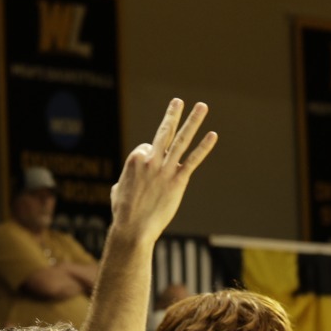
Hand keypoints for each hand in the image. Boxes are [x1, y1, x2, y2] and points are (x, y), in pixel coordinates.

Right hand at [109, 99, 218, 243]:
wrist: (133, 228)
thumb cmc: (123, 213)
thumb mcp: (117, 191)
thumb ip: (123, 182)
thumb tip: (123, 185)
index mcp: (135, 159)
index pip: (147, 148)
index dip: (149, 159)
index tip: (148, 174)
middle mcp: (150, 159)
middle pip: (164, 132)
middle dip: (172, 115)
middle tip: (179, 101)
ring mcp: (165, 169)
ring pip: (181, 140)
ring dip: (193, 121)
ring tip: (202, 106)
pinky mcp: (178, 181)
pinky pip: (193, 160)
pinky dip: (204, 147)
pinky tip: (213, 135)